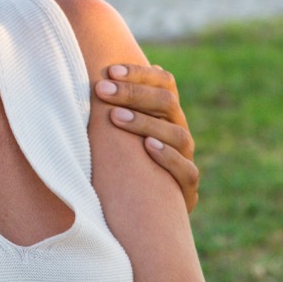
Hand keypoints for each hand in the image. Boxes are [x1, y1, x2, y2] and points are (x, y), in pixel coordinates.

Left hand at [95, 64, 199, 211]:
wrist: (148, 210)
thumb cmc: (125, 160)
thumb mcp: (120, 130)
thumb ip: (114, 104)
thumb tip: (94, 74)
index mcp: (167, 113)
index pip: (164, 82)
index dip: (139, 74)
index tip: (110, 71)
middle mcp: (179, 131)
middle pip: (167, 102)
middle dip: (133, 93)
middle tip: (101, 90)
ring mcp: (186, 158)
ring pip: (177, 134)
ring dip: (145, 123)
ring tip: (116, 117)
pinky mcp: (188, 188)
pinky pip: (186, 170)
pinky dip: (168, 157)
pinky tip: (148, 146)